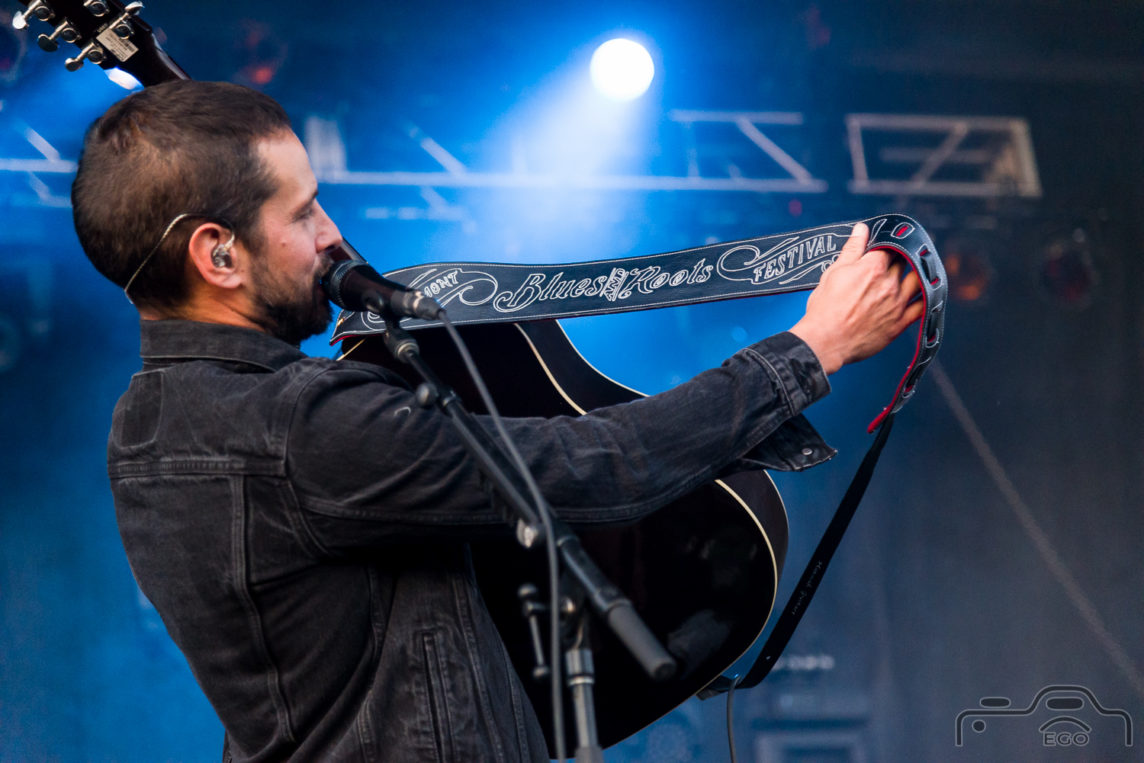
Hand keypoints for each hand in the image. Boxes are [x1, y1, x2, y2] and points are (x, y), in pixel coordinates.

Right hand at [789, 222, 923, 374]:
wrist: (825, 342)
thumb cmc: (825, 309)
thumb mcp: (833, 273)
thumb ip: (852, 249)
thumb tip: (861, 229)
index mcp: (872, 267)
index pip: (889, 246)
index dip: (885, 245)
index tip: (882, 249)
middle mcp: (889, 283)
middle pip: (904, 262)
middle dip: (899, 259)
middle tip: (891, 262)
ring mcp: (897, 304)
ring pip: (918, 280)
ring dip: (917, 274)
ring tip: (912, 273)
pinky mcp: (900, 323)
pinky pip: (923, 307)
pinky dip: (927, 298)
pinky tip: (925, 294)